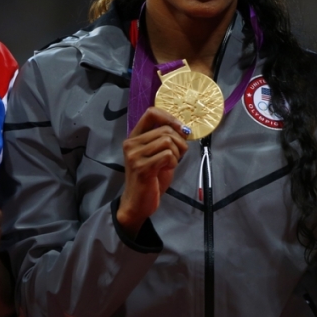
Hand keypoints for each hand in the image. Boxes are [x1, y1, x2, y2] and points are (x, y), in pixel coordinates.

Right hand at [117, 107, 189, 236]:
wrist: (138, 204)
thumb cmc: (151, 179)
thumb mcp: (157, 154)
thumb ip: (166, 140)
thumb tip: (184, 128)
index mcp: (134, 137)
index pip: (151, 113)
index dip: (170, 118)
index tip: (181, 129)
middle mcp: (131, 144)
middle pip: (165, 129)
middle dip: (179, 142)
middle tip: (178, 155)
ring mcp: (134, 155)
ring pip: (168, 141)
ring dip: (177, 153)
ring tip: (171, 163)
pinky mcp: (142, 167)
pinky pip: (168, 155)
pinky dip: (174, 162)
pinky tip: (167, 169)